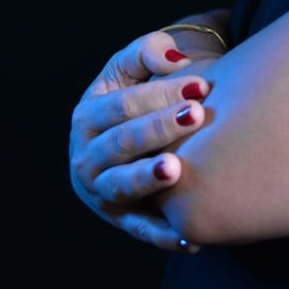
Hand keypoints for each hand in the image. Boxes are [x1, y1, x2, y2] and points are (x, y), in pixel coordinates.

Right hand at [69, 29, 218, 251]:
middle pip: (122, 142)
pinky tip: (191, 237)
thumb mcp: (136, 65)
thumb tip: (174, 60)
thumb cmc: (144, 90)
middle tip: (195, 116)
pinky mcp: (120, 217)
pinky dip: (163, 235)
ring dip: (148, 180)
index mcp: (87, 115)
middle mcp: (87, 156)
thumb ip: (148, 52)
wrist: (142, 124)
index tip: (201, 85)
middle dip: (159, 129)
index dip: (159, 93)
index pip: (121, 104)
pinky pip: (140, 229)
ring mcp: (100, 190)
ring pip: (122, 186)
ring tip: (176, 170)